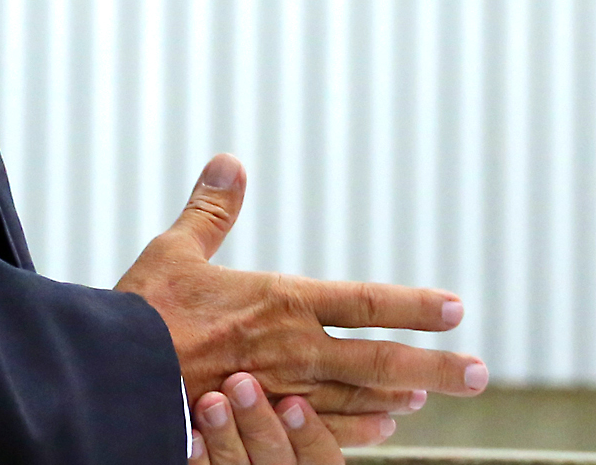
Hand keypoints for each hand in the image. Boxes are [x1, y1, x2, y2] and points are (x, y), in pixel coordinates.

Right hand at [117, 156, 486, 422]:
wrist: (113, 378)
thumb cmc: (141, 310)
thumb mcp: (176, 249)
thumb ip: (212, 209)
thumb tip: (230, 161)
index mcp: (282, 302)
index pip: (366, 302)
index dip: (415, 306)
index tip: (457, 308)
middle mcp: (294, 351)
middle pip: (381, 362)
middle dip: (436, 367)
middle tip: (481, 374)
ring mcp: (281, 395)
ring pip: (356, 401)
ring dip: (396, 398)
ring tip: (427, 397)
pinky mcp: (258, 427)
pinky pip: (320, 434)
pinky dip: (353, 432)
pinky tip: (377, 429)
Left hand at [190, 374, 355, 462]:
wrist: (226, 437)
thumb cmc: (267, 413)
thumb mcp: (301, 398)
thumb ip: (328, 392)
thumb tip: (374, 388)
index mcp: (306, 455)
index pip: (322, 458)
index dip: (311, 434)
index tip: (294, 402)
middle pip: (278, 460)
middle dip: (260, 424)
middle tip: (242, 383)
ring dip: (225, 433)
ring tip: (212, 400)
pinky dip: (199, 454)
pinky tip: (193, 432)